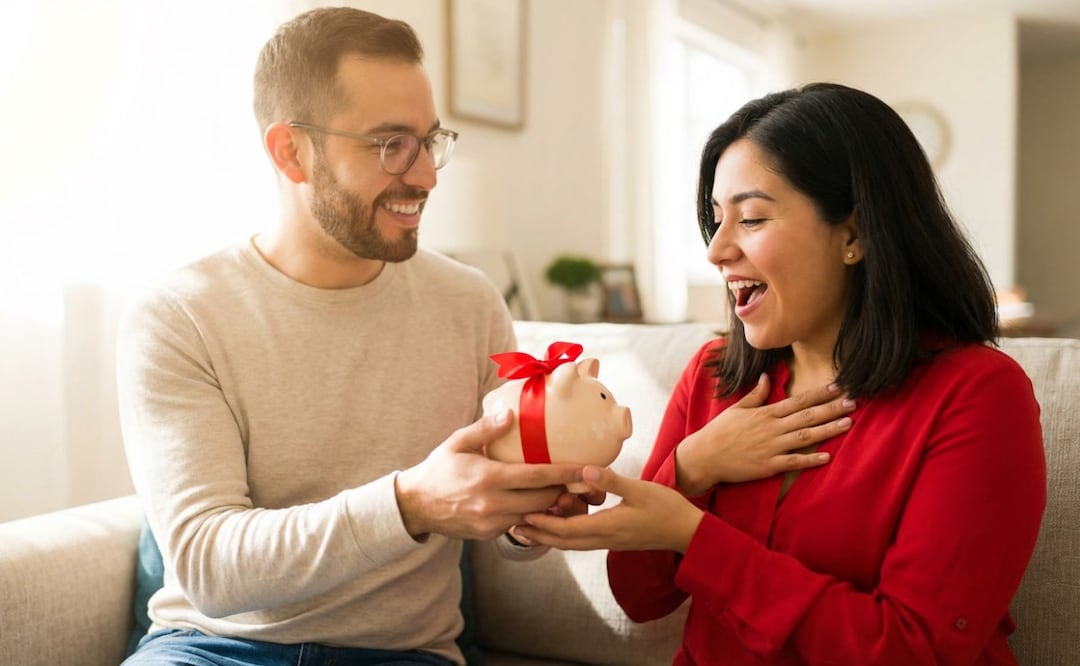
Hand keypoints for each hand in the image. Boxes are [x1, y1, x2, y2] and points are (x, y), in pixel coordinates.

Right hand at [395, 409, 585, 539]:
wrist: (415, 505)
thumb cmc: (439, 469)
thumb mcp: (458, 442)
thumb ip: (486, 429)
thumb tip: (511, 414)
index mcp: (489, 478)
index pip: (537, 477)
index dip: (566, 473)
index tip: (588, 468)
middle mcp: (493, 504)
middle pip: (544, 499)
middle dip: (565, 490)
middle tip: (581, 478)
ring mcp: (492, 522)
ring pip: (535, 514)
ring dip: (551, 504)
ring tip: (567, 491)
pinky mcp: (490, 534)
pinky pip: (521, 523)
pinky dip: (533, 513)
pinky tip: (540, 502)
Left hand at [513, 466, 703, 552]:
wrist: (686, 532)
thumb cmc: (666, 509)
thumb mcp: (639, 490)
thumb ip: (611, 481)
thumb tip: (585, 470)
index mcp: (607, 527)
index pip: (566, 530)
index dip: (542, 524)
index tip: (521, 514)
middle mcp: (603, 538)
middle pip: (562, 541)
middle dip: (537, 534)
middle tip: (513, 524)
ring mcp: (608, 541)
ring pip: (570, 543)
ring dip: (549, 535)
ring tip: (528, 525)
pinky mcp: (613, 539)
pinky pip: (581, 540)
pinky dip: (565, 533)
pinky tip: (559, 521)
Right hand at [676, 375, 853, 495]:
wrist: (704, 456)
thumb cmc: (720, 431)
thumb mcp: (737, 409)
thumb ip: (756, 394)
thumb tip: (766, 377)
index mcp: (765, 413)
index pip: (798, 400)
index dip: (820, 393)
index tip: (839, 387)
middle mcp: (772, 428)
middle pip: (807, 416)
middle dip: (832, 408)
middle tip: (854, 402)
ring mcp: (771, 447)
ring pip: (805, 436)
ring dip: (828, 429)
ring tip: (849, 423)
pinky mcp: (768, 466)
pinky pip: (793, 462)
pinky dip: (810, 459)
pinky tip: (827, 456)